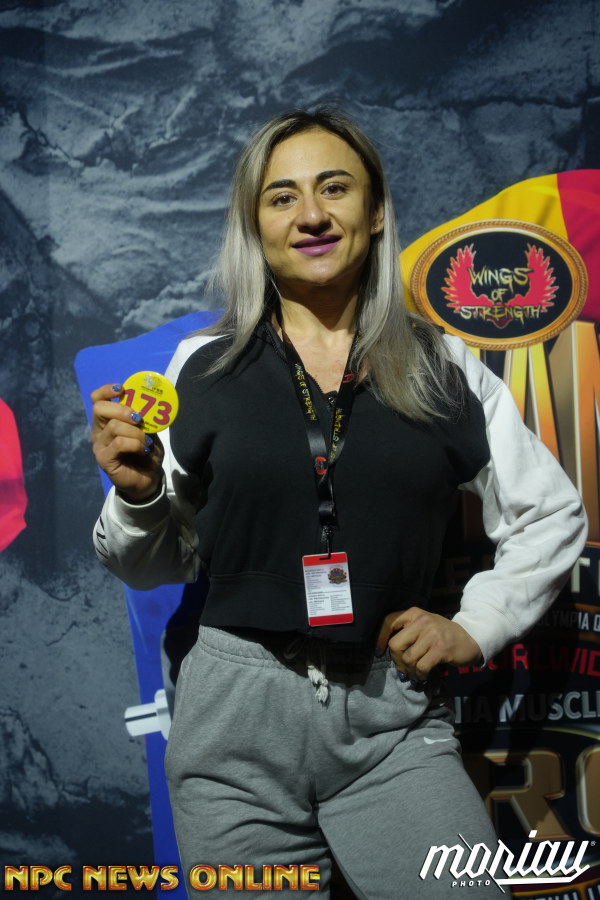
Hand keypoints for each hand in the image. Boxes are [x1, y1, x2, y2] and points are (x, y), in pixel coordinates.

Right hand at [90, 384, 164, 501]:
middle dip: (122, 409)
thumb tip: (149, 403)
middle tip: (138, 418)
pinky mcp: (104, 459)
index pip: (97, 400)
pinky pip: (119, 443)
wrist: (148, 479)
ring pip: (114, 427)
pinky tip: (143, 450)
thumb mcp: (147, 431)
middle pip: (99, 409)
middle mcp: (99, 431)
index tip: (122, 388)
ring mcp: (100, 446)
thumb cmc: (146, 453)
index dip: (106, 390)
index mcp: (107, 421)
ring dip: (135, 432)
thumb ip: (144, 418)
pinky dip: (135, 444)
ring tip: (145, 442)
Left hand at [375, 607, 482, 680]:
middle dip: (397, 661)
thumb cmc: (443, 634)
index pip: (388, 622)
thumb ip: (407, 633)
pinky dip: (420, 675)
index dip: (380, 638)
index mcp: (414, 613)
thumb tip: (386, 651)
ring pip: (408, 658)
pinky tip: (424, 675)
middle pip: (396, 645)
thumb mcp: (424, 626)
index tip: (379, 651)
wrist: (470, 638)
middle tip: (404, 668)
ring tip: (415, 674)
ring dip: (410, 671)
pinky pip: (421, 666)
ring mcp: (432, 634)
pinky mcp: (441, 648)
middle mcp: (422, 621)